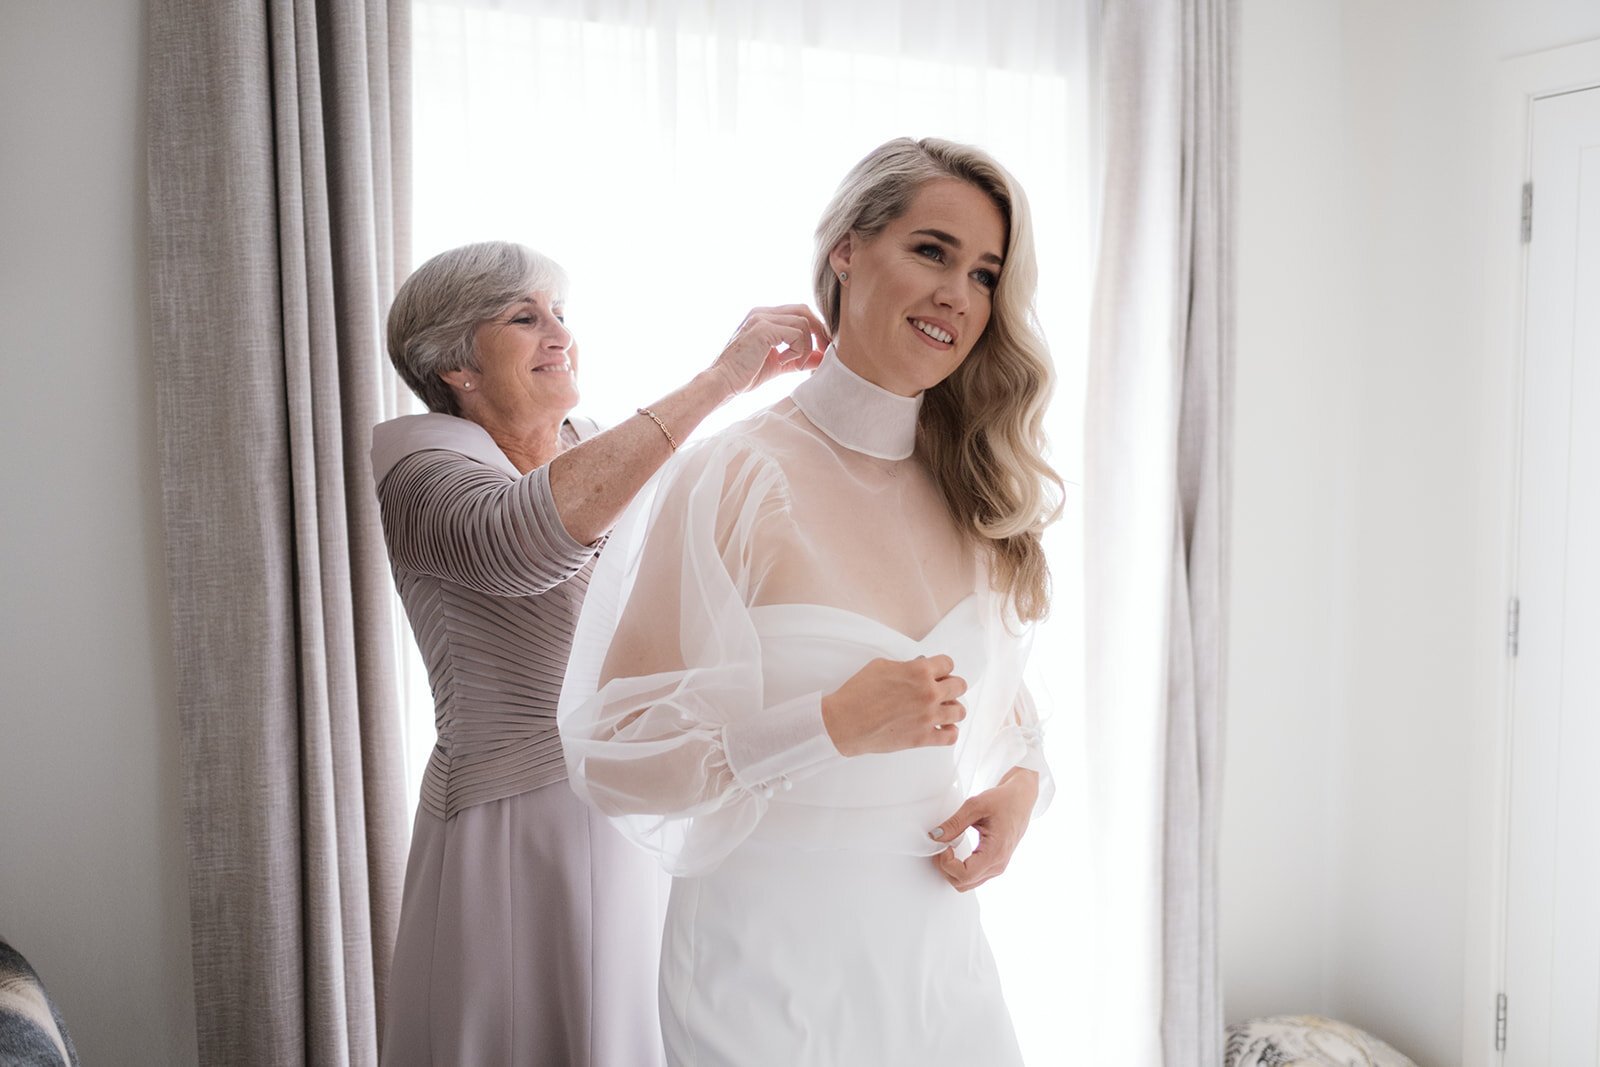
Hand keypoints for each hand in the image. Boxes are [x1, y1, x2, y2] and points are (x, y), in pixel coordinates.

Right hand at [708, 305, 828, 396]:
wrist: (722, 382)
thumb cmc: (745, 374)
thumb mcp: (779, 364)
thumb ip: (800, 358)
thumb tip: (822, 358)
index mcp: (764, 316)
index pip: (798, 312)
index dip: (814, 329)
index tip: (819, 350)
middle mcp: (763, 312)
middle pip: (804, 310)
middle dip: (818, 332)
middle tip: (821, 353)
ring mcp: (762, 318)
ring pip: (803, 322)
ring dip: (805, 346)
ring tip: (794, 364)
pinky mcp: (763, 329)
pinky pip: (796, 333)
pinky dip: (797, 350)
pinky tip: (783, 362)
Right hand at [821, 655, 966, 756]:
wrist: (845, 722)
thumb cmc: (858, 694)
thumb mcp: (881, 666)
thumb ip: (906, 666)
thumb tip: (916, 670)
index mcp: (919, 671)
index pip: (948, 664)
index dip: (942, 667)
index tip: (939, 672)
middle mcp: (928, 693)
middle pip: (959, 686)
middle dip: (951, 685)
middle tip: (942, 689)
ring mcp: (928, 717)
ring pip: (960, 711)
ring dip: (952, 708)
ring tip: (943, 709)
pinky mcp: (923, 738)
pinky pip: (951, 736)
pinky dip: (949, 731)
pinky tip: (942, 727)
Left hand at [930, 767, 1039, 891]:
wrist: (1021, 800)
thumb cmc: (1004, 800)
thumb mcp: (975, 805)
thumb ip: (954, 823)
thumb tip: (936, 836)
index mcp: (995, 852)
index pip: (965, 875)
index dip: (947, 864)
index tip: (943, 847)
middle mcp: (998, 864)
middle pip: (963, 883)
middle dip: (946, 868)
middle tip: (941, 847)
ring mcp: (997, 867)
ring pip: (967, 883)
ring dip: (951, 870)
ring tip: (947, 849)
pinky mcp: (994, 865)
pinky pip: (973, 877)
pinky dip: (959, 869)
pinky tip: (955, 852)